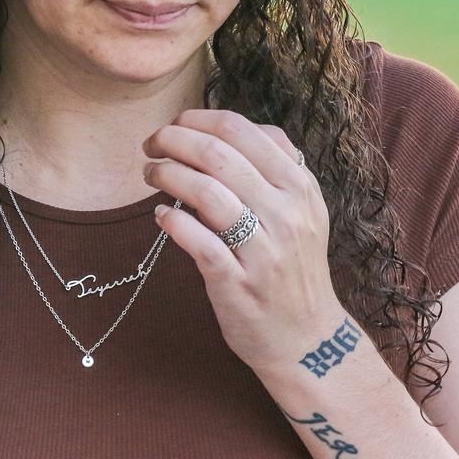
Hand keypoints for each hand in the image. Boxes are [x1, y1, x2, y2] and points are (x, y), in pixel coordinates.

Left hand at [142, 109, 345, 377]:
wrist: (308, 340)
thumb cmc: (292, 263)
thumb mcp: (301, 207)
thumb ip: (271, 164)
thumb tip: (220, 128)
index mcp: (298, 184)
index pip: (240, 130)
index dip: (198, 119)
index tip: (175, 125)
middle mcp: (286, 213)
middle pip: (218, 155)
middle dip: (174, 140)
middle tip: (151, 144)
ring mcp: (264, 250)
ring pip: (207, 192)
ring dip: (168, 174)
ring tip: (150, 173)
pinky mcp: (239, 283)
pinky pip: (199, 242)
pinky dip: (173, 222)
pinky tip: (160, 215)